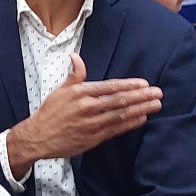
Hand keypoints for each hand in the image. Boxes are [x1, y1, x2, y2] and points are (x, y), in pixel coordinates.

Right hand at [6, 56, 161, 175]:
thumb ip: (74, 75)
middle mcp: (86, 108)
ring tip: (155, 105)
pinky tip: (142, 118)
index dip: (128, 86)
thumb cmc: (50, 113)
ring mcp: (90, 125)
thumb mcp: (60, 90)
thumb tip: (76, 57)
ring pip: (120, 116)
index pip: (109, 87)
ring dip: (140, 110)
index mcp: (79, 93)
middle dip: (140, 97)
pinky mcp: (92, 139)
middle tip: (157, 93)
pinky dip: (129, 124)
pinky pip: (115, 130)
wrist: (38, 137)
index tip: (144, 83)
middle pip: (118, 101)